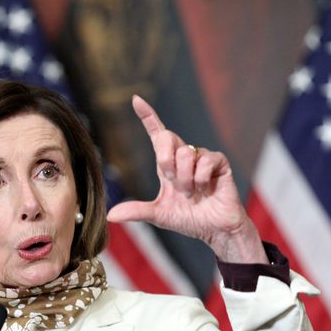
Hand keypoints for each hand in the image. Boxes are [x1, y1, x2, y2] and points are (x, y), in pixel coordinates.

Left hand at [107, 95, 267, 263]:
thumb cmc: (189, 219)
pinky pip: (205, 161)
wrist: (214, 230)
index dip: (148, 116)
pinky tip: (206, 189)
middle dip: (165, 161)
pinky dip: (201, 180)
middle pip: (167, 138)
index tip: (136, 100)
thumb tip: (111, 215)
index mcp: (167, 165)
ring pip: (186, 153)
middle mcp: (184, 157)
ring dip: (185, 179)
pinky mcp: (219, 163)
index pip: (157, 134)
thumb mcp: (158, 215)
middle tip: (173, 182)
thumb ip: (136, 212)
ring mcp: (202, 158)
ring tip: (192, 193)